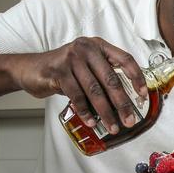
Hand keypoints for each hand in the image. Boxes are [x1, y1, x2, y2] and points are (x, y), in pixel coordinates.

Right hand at [17, 37, 145, 132]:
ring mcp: (71, 59)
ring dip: (105, 112)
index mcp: (99, 46)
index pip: (125, 59)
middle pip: (110, 79)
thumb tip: (126, 101)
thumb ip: (103, 76)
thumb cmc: (65, 70)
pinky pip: (76, 95)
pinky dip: (86, 111)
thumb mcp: (87, 67)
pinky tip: (92, 121)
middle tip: (130, 120)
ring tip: (113, 126)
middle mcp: (87, 49)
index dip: (136, 77)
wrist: (30, 69)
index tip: (143, 94)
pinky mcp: (57, 71)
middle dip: (122, 103)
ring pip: (94, 90)